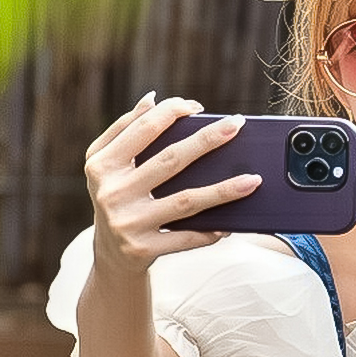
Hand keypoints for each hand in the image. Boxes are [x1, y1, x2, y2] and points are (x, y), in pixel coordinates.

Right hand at [82, 92, 261, 273]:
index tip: (198, 106)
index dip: (172, 112)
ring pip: (186, 201)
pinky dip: (211, 231)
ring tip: (253, 180)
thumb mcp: (109, 166)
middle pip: (170, 160)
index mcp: (101, 165)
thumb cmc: (117, 198)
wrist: (110, 257)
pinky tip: (231, 223)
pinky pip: (186, 238)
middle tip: (237, 125)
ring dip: (224, 190)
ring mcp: (127, 223)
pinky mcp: (143, 249)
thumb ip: (126, 130)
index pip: (142, 129)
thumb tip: (152, 99)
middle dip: (208, 139)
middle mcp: (111, 193)